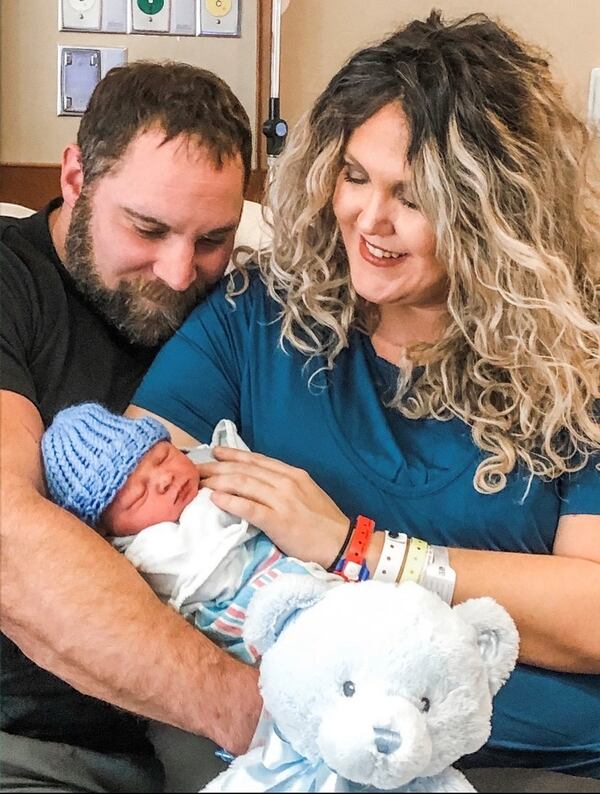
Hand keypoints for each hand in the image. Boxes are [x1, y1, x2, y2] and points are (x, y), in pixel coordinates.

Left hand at [195, 447, 349, 568]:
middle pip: (244, 470)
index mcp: (293, 474)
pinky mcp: (279, 521)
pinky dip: (231, 501)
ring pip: (243, 484)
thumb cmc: (324, 523)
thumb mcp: (306, 494)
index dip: (232, 455)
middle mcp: (286, 482)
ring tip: (198, 482)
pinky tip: (215, 499)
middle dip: (216, 467)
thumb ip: (284, 486)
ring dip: (217, 481)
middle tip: (195, 468)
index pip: (256, 460)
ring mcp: (282, 500)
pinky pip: (249, 507)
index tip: (214, 452)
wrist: (343, 544)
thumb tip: (259, 484)